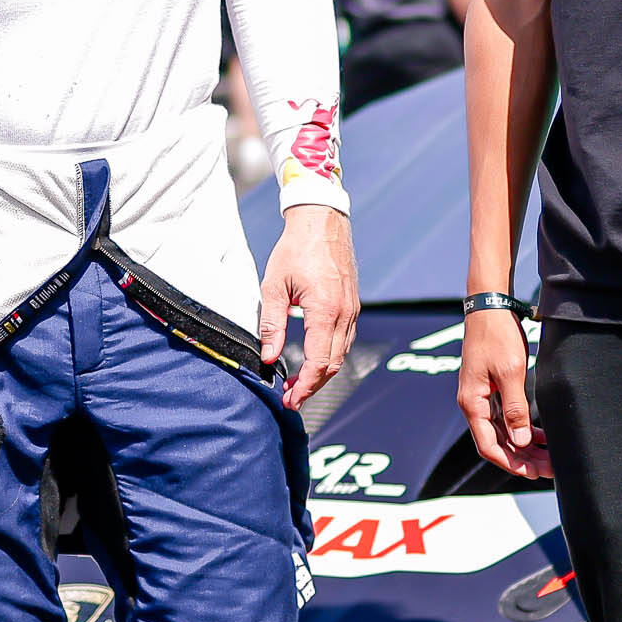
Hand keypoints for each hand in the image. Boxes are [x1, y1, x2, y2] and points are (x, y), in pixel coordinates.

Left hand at [254, 204, 358, 408]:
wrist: (322, 221)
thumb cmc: (296, 249)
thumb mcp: (274, 286)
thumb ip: (271, 324)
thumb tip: (268, 357)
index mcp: (325, 310)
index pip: (319, 362)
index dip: (305, 386)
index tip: (290, 400)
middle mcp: (344, 314)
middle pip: (333, 364)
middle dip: (313, 386)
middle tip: (291, 398)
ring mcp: (352, 309)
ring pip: (341, 354)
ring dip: (322, 373)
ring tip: (297, 383)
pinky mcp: (352, 305)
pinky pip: (344, 339)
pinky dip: (330, 356)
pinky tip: (313, 359)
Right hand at [455, 307, 548, 481]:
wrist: (489, 307)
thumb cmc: (497, 336)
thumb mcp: (511, 372)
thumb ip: (515, 408)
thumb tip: (520, 441)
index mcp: (472, 403)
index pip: (488, 446)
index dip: (511, 463)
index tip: (532, 472)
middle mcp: (474, 404)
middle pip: (497, 443)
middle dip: (522, 458)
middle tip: (548, 468)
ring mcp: (482, 397)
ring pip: (503, 432)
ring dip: (524, 446)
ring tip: (548, 456)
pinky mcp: (491, 389)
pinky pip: (505, 417)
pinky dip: (521, 428)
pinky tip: (539, 435)